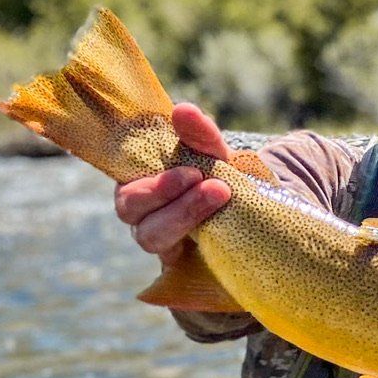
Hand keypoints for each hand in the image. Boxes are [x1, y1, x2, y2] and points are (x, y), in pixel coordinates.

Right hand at [113, 103, 231, 259]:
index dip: (142, 163)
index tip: (189, 167)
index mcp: (140, 177)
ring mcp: (156, 240)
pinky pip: (171, 265)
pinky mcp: (175, 269)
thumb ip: (201, 135)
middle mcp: (141, 211)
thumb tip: (183, 109)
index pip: (122, 168)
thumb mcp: (217, 157)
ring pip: (149, 236)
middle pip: (128, 206)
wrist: (255, 226)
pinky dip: (192, 249)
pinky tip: (218, 238)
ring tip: (219, 198)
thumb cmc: (224, 183)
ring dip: (182, 216)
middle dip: (164, 192)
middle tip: (206, 181)